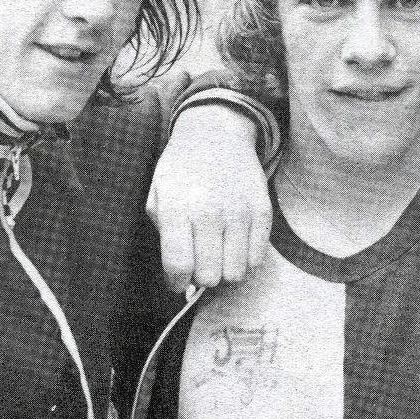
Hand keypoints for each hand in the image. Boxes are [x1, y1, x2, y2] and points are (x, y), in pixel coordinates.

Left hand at [147, 106, 271, 291]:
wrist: (216, 135)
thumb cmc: (182, 171)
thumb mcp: (157, 197)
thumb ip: (164, 238)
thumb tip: (179, 279)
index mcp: (177, 208)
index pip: (179, 266)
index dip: (175, 283)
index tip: (177, 281)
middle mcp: (210, 212)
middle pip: (209, 276)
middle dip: (201, 276)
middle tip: (198, 262)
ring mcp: (240, 212)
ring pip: (235, 274)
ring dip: (224, 270)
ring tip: (217, 254)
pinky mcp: (262, 212)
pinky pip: (256, 260)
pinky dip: (244, 259)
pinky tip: (233, 244)